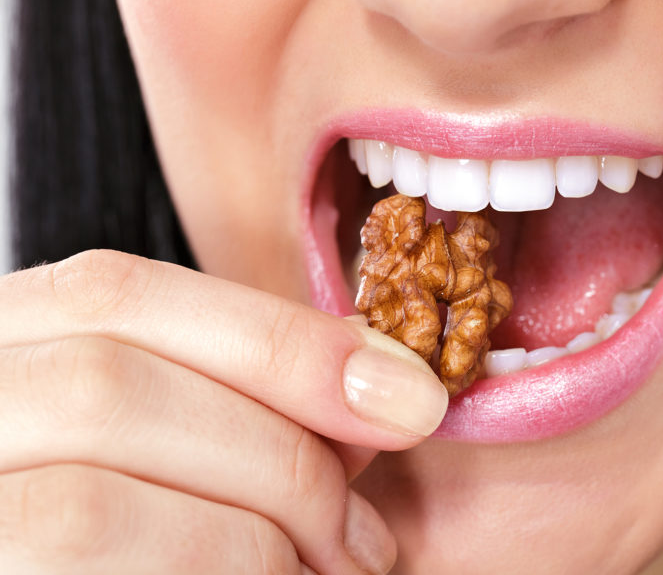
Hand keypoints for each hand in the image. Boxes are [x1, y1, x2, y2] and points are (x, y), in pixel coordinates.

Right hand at [0, 250, 447, 573]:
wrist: (74, 565)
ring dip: (246, 543)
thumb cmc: (118, 537)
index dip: (279, 339)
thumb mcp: (165, 439)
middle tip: (367, 538)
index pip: (115, 295)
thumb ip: (237, 405)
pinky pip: (84, 561)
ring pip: (92, 504)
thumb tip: (375, 385)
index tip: (408, 396)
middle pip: (107, 386)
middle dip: (276, 456)